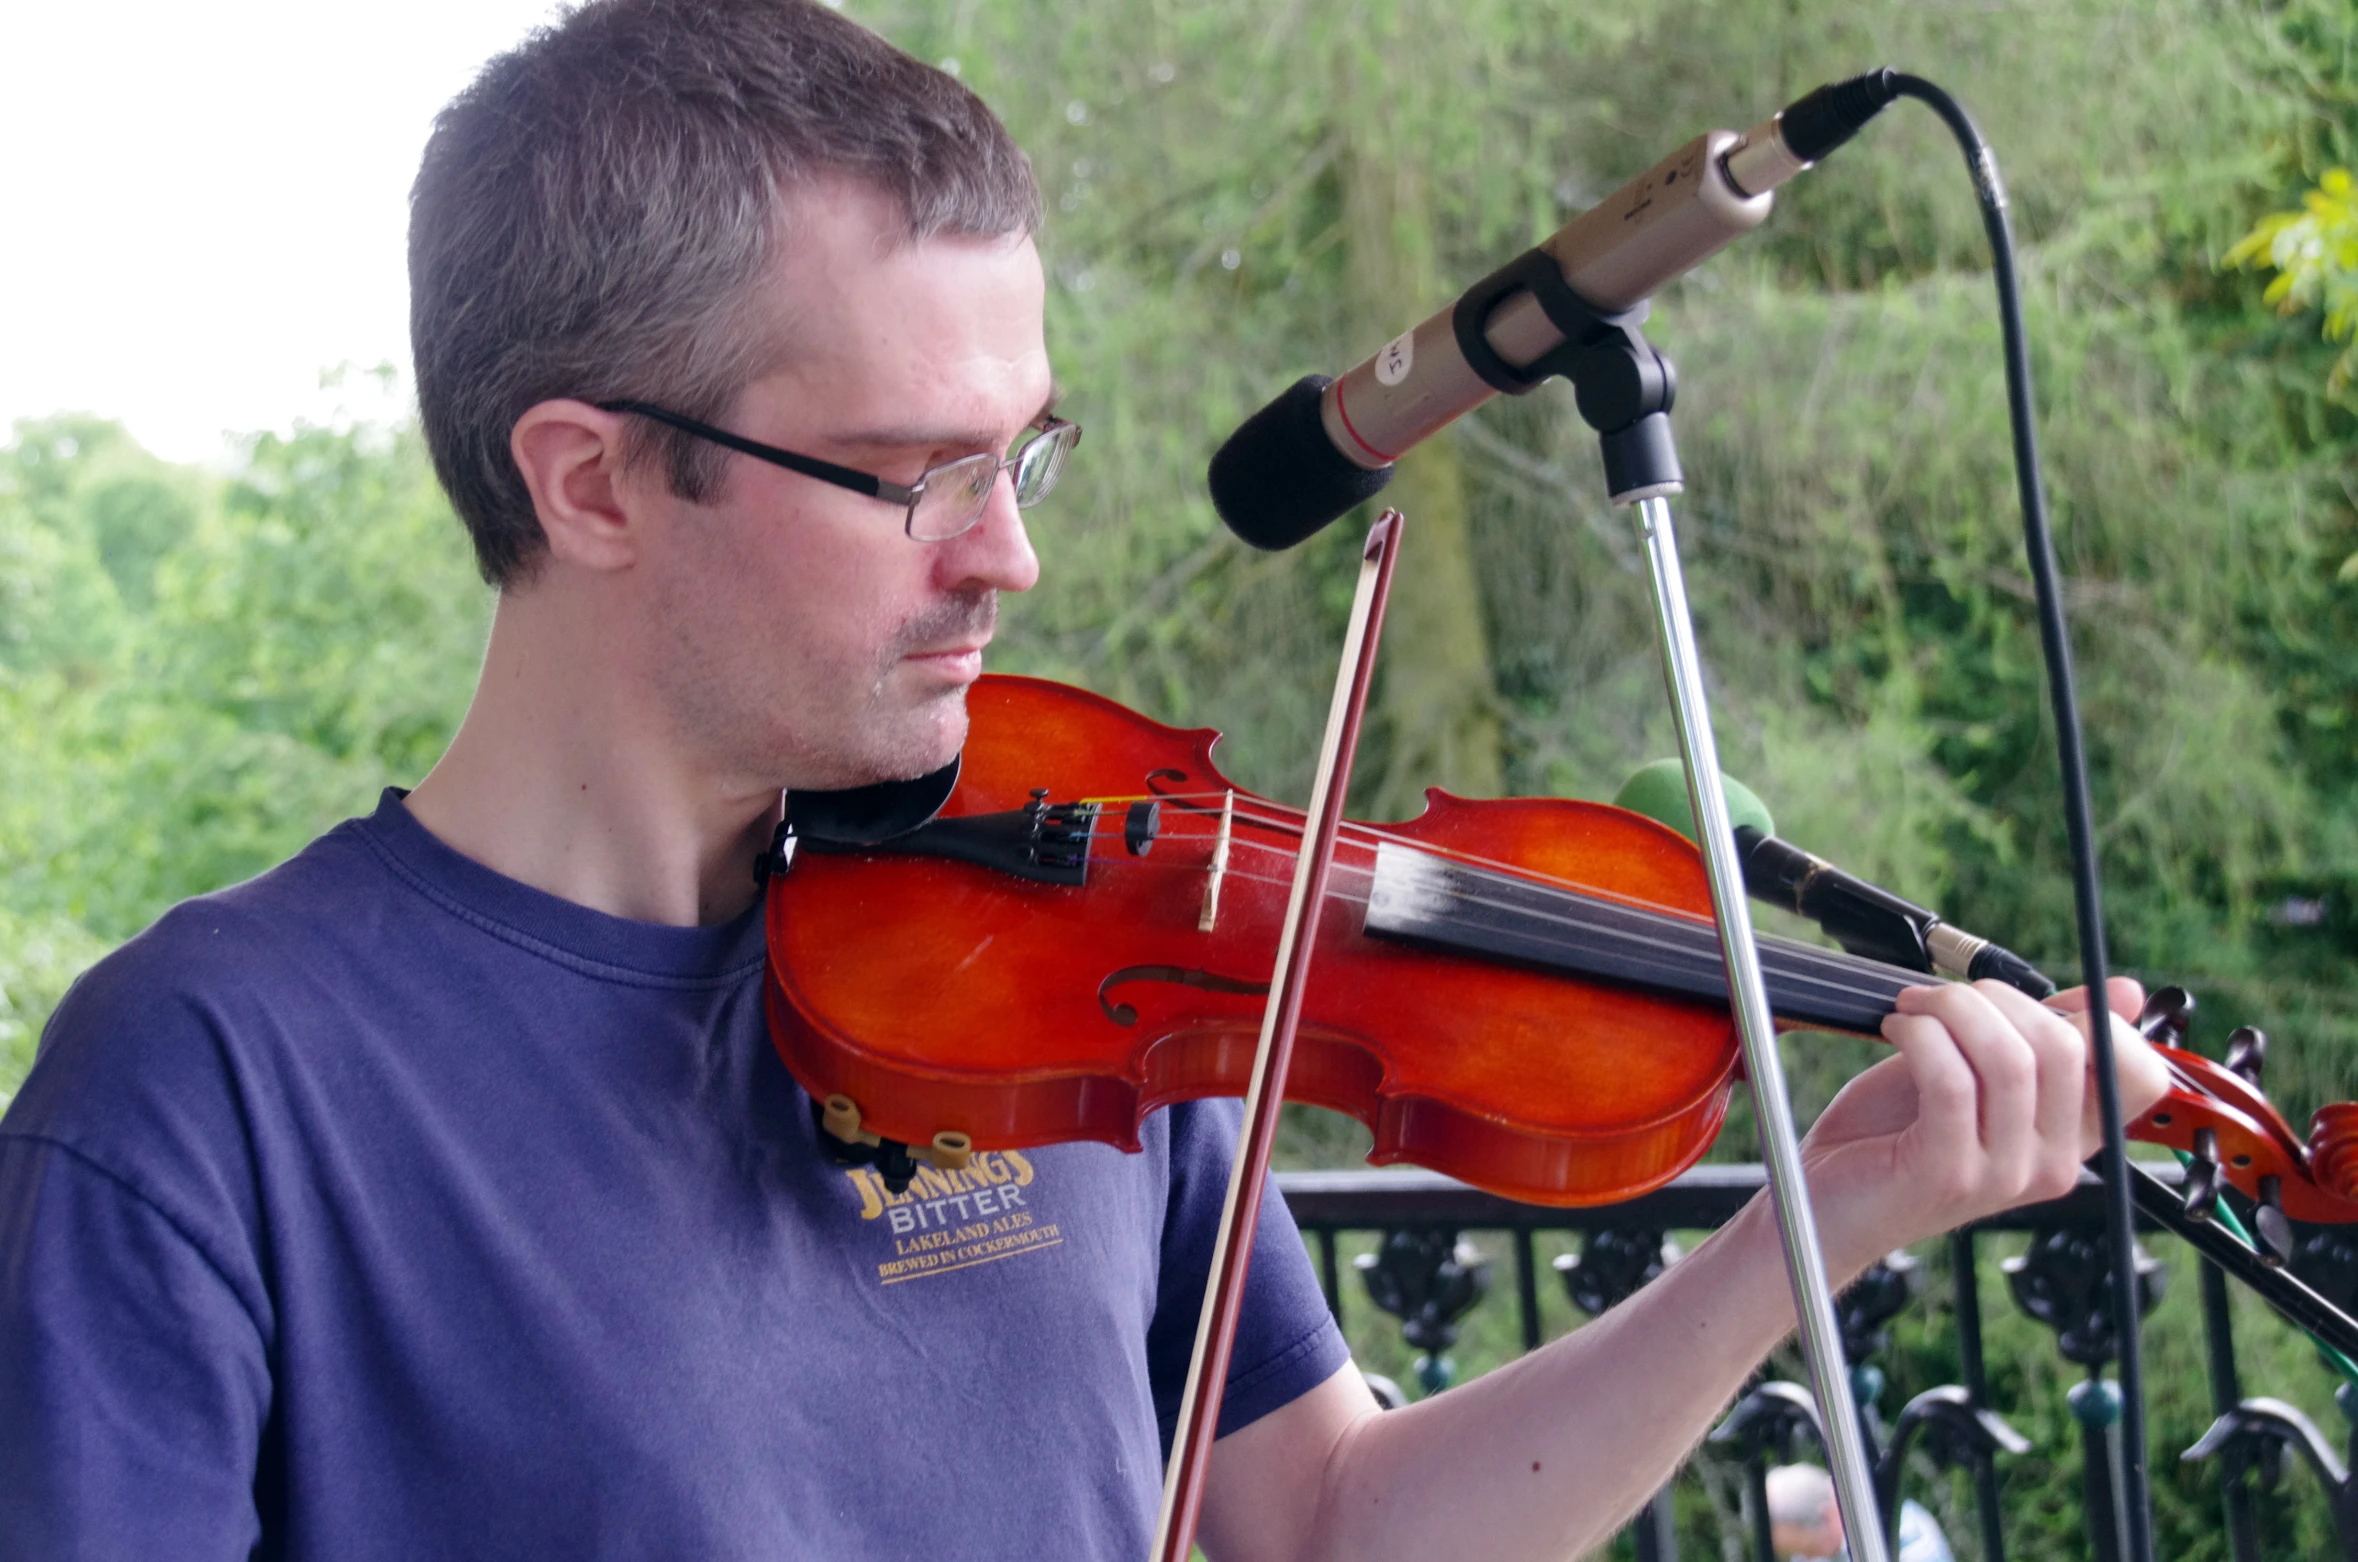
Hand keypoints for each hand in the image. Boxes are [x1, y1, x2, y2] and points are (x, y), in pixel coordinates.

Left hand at [1796, 976, 2170, 1268]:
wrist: (1822, 1199)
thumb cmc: (1893, 1134)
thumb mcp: (1975, 1070)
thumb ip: (2041, 1033)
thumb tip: (2126, 992)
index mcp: (2070, 1137)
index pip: (2142, 1076)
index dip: (2101, 1020)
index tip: (2028, 999)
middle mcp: (2051, 1164)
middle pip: (2066, 1047)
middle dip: (1996, 998)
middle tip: (1941, 998)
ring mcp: (2003, 1175)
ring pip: (2008, 1059)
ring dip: (1949, 1010)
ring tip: (1911, 1012)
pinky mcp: (1948, 1173)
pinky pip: (1952, 1080)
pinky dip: (1919, 1036)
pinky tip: (1897, 1031)